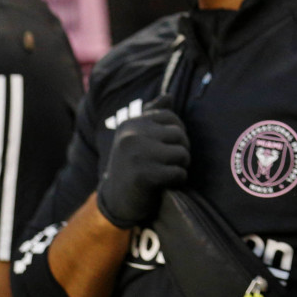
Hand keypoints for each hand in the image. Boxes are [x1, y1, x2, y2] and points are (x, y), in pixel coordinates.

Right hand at [96, 96, 189, 229]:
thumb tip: (168, 95)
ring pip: (182, 153)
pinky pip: (178, 173)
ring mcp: (136, 155)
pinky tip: (166, 184)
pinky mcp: (144, 176)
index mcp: (130, 124)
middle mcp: (131, 136)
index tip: (169, 146)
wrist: (115, 201)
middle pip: (179, 134)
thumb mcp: (136, 137)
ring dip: (181, 166)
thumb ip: (152, 116)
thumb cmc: (132, 165)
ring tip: (168, 171)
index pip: (170, 116)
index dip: (177, 132)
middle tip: (170, 162)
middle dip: (181, 149)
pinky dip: (178, 180)